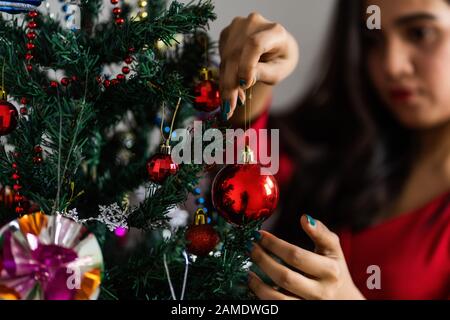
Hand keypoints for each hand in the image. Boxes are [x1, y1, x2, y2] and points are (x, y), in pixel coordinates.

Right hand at [219, 12, 298, 118]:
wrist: (274, 48)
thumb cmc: (280, 60)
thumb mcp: (279, 71)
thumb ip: (264, 73)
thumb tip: (242, 81)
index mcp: (274, 31)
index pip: (255, 44)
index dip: (247, 65)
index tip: (244, 86)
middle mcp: (253, 24)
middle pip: (236, 55)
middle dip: (230, 84)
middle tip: (229, 109)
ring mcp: (237, 27)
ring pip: (226, 59)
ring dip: (226, 84)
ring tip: (230, 105)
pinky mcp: (226, 34)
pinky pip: (221, 59)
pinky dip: (224, 77)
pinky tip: (232, 90)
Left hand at [247, 215, 365, 299]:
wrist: (344, 301)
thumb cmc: (333, 269)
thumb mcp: (333, 250)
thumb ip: (321, 233)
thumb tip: (305, 218)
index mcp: (330, 271)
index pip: (296, 256)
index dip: (274, 244)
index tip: (259, 235)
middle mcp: (321, 292)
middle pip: (285, 277)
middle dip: (263, 260)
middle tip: (250, 247)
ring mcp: (309, 306)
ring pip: (277, 299)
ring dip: (258, 284)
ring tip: (247, 270)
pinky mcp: (298, 314)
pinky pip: (276, 307)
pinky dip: (261, 296)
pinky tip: (253, 284)